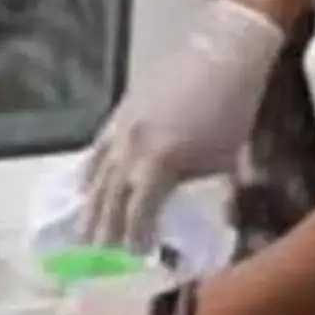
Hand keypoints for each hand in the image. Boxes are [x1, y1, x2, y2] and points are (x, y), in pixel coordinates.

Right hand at [82, 0, 284, 247]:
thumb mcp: (221, 158)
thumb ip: (192, 186)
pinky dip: (89, 174)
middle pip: (111, 201)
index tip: (133, 261)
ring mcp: (121, 130)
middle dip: (104, 234)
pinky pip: (96, 152)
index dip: (133, 240)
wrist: (223, 52)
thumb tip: (176, 208)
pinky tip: (83, 192)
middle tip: (96, 262)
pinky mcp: (119, 114)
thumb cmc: (232, 107)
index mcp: (160, 162)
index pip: (138, 213)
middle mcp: (132, 149)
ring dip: (90, 210)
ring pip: (98, 179)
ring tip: (82, 237)